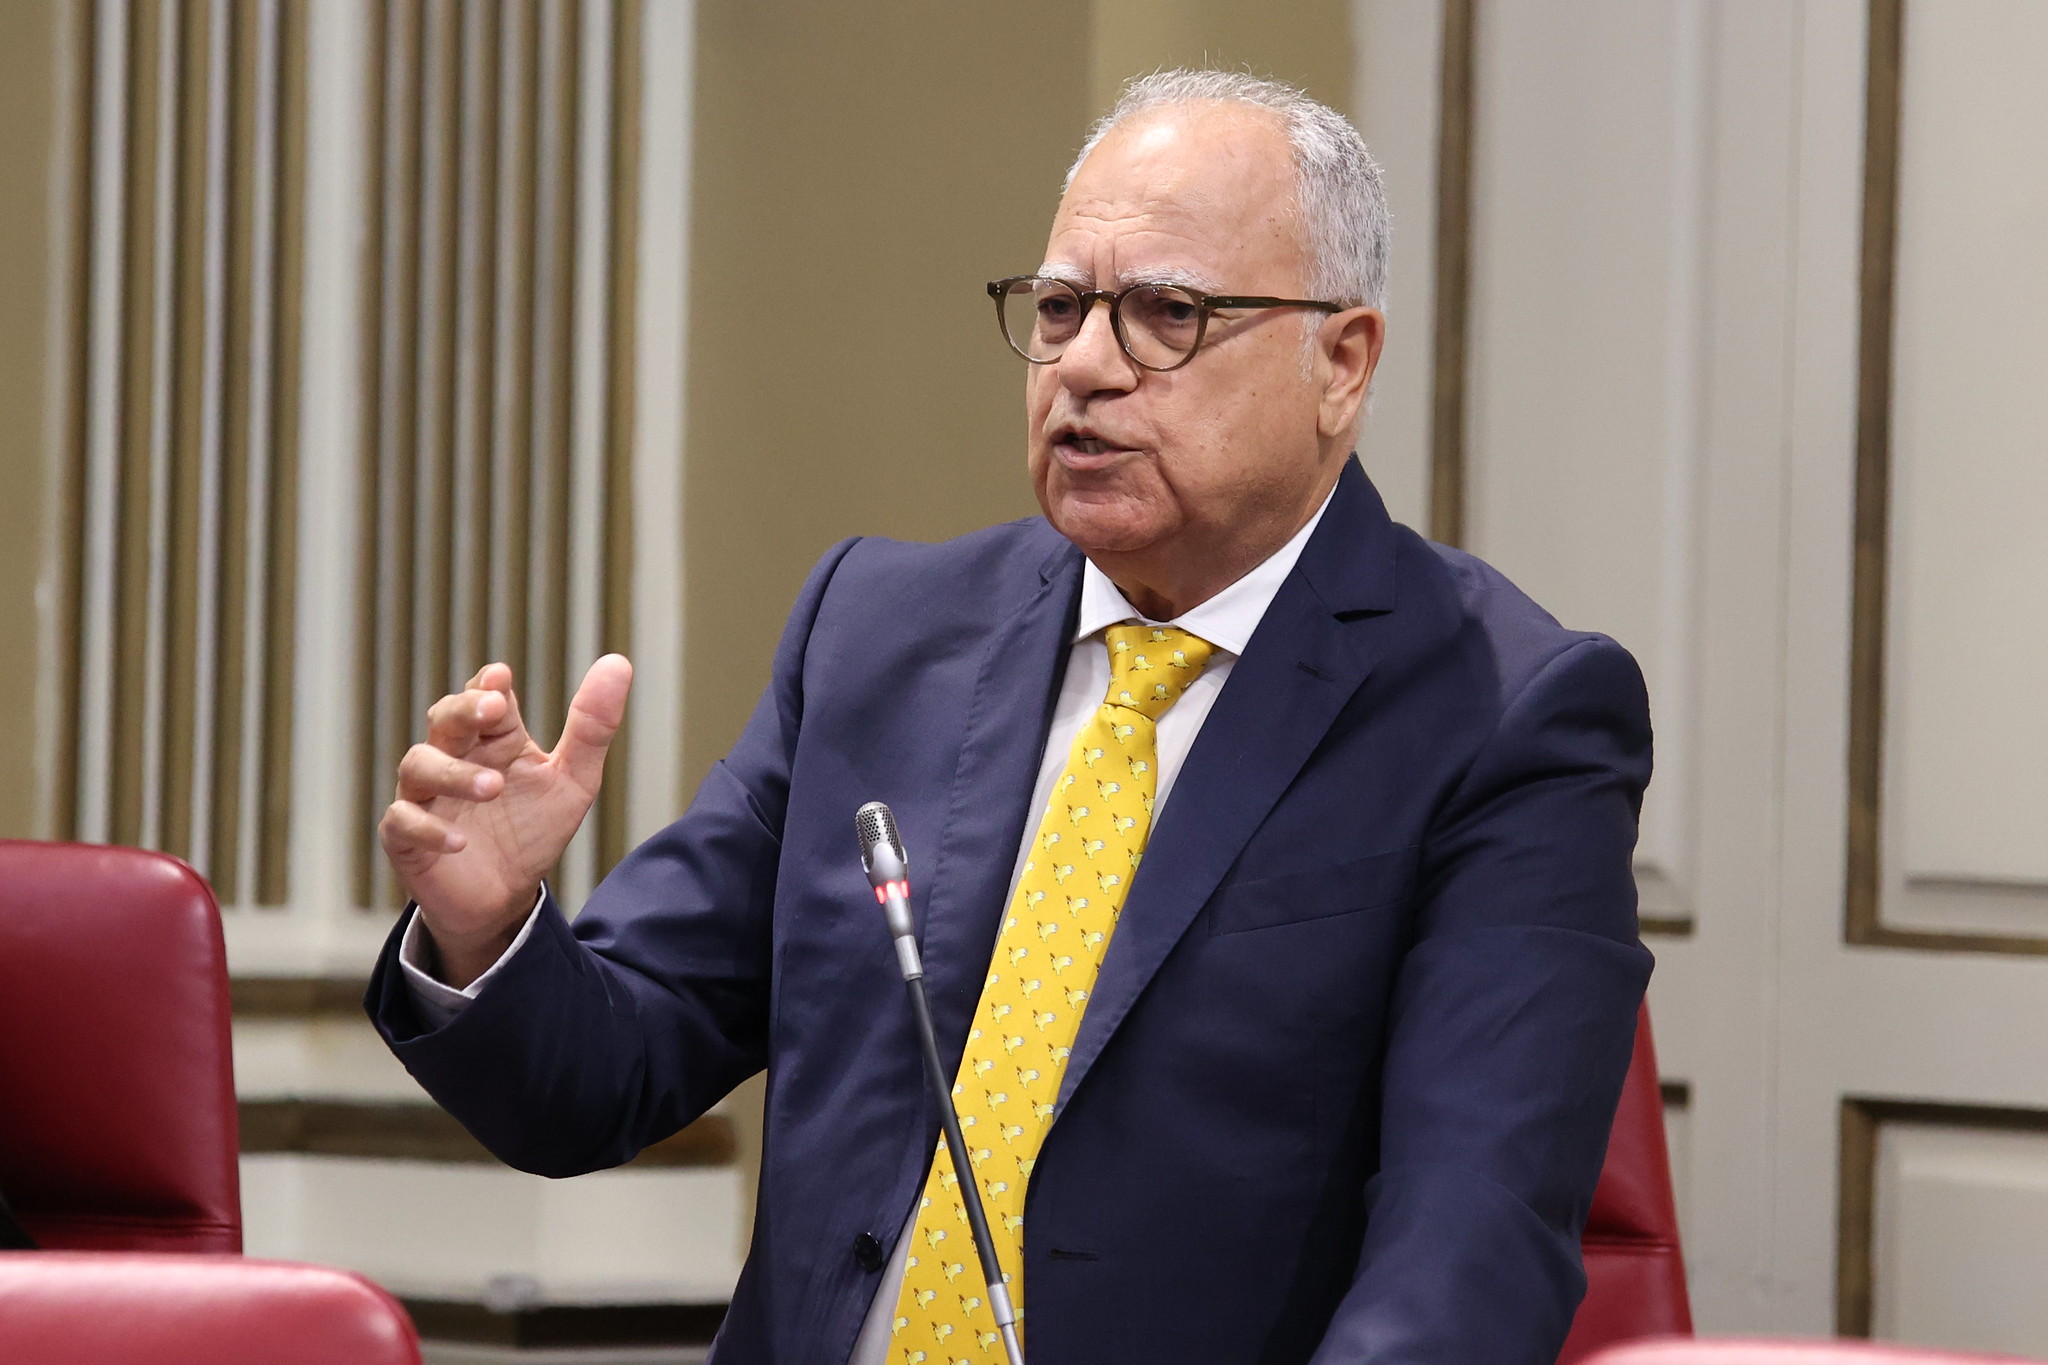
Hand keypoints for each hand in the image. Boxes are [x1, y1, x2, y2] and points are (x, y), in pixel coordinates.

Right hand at [378, 655, 632, 985]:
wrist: (505, 898)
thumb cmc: (534, 831)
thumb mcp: (573, 780)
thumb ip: (592, 728)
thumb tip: (619, 663)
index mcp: (493, 740)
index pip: (483, 698)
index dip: (487, 686)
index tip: (500, 678)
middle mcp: (454, 758)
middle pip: (444, 719)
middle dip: (463, 710)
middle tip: (492, 708)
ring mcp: (426, 796)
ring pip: (420, 765)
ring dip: (454, 772)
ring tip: (493, 786)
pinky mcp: (406, 837)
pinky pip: (403, 822)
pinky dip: (429, 828)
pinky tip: (460, 841)